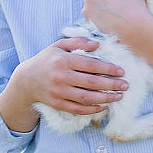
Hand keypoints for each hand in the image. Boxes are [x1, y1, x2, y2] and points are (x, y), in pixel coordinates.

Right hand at [6, 37, 127, 118]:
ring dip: (105, 98)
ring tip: (118, 96)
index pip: (91, 65)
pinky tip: (103, 107)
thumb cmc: (47, 59)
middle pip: (91, 82)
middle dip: (111, 85)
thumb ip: (78, 42)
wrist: (26, 80)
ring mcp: (59, 92)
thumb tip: (97, 44)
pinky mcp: (57, 104)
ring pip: (86, 98)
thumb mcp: (59, 45)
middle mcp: (61, 77)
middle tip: (125, 85)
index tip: (121, 71)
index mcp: (63, 60)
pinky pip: (77, 109)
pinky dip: (91, 109)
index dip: (108, 69)